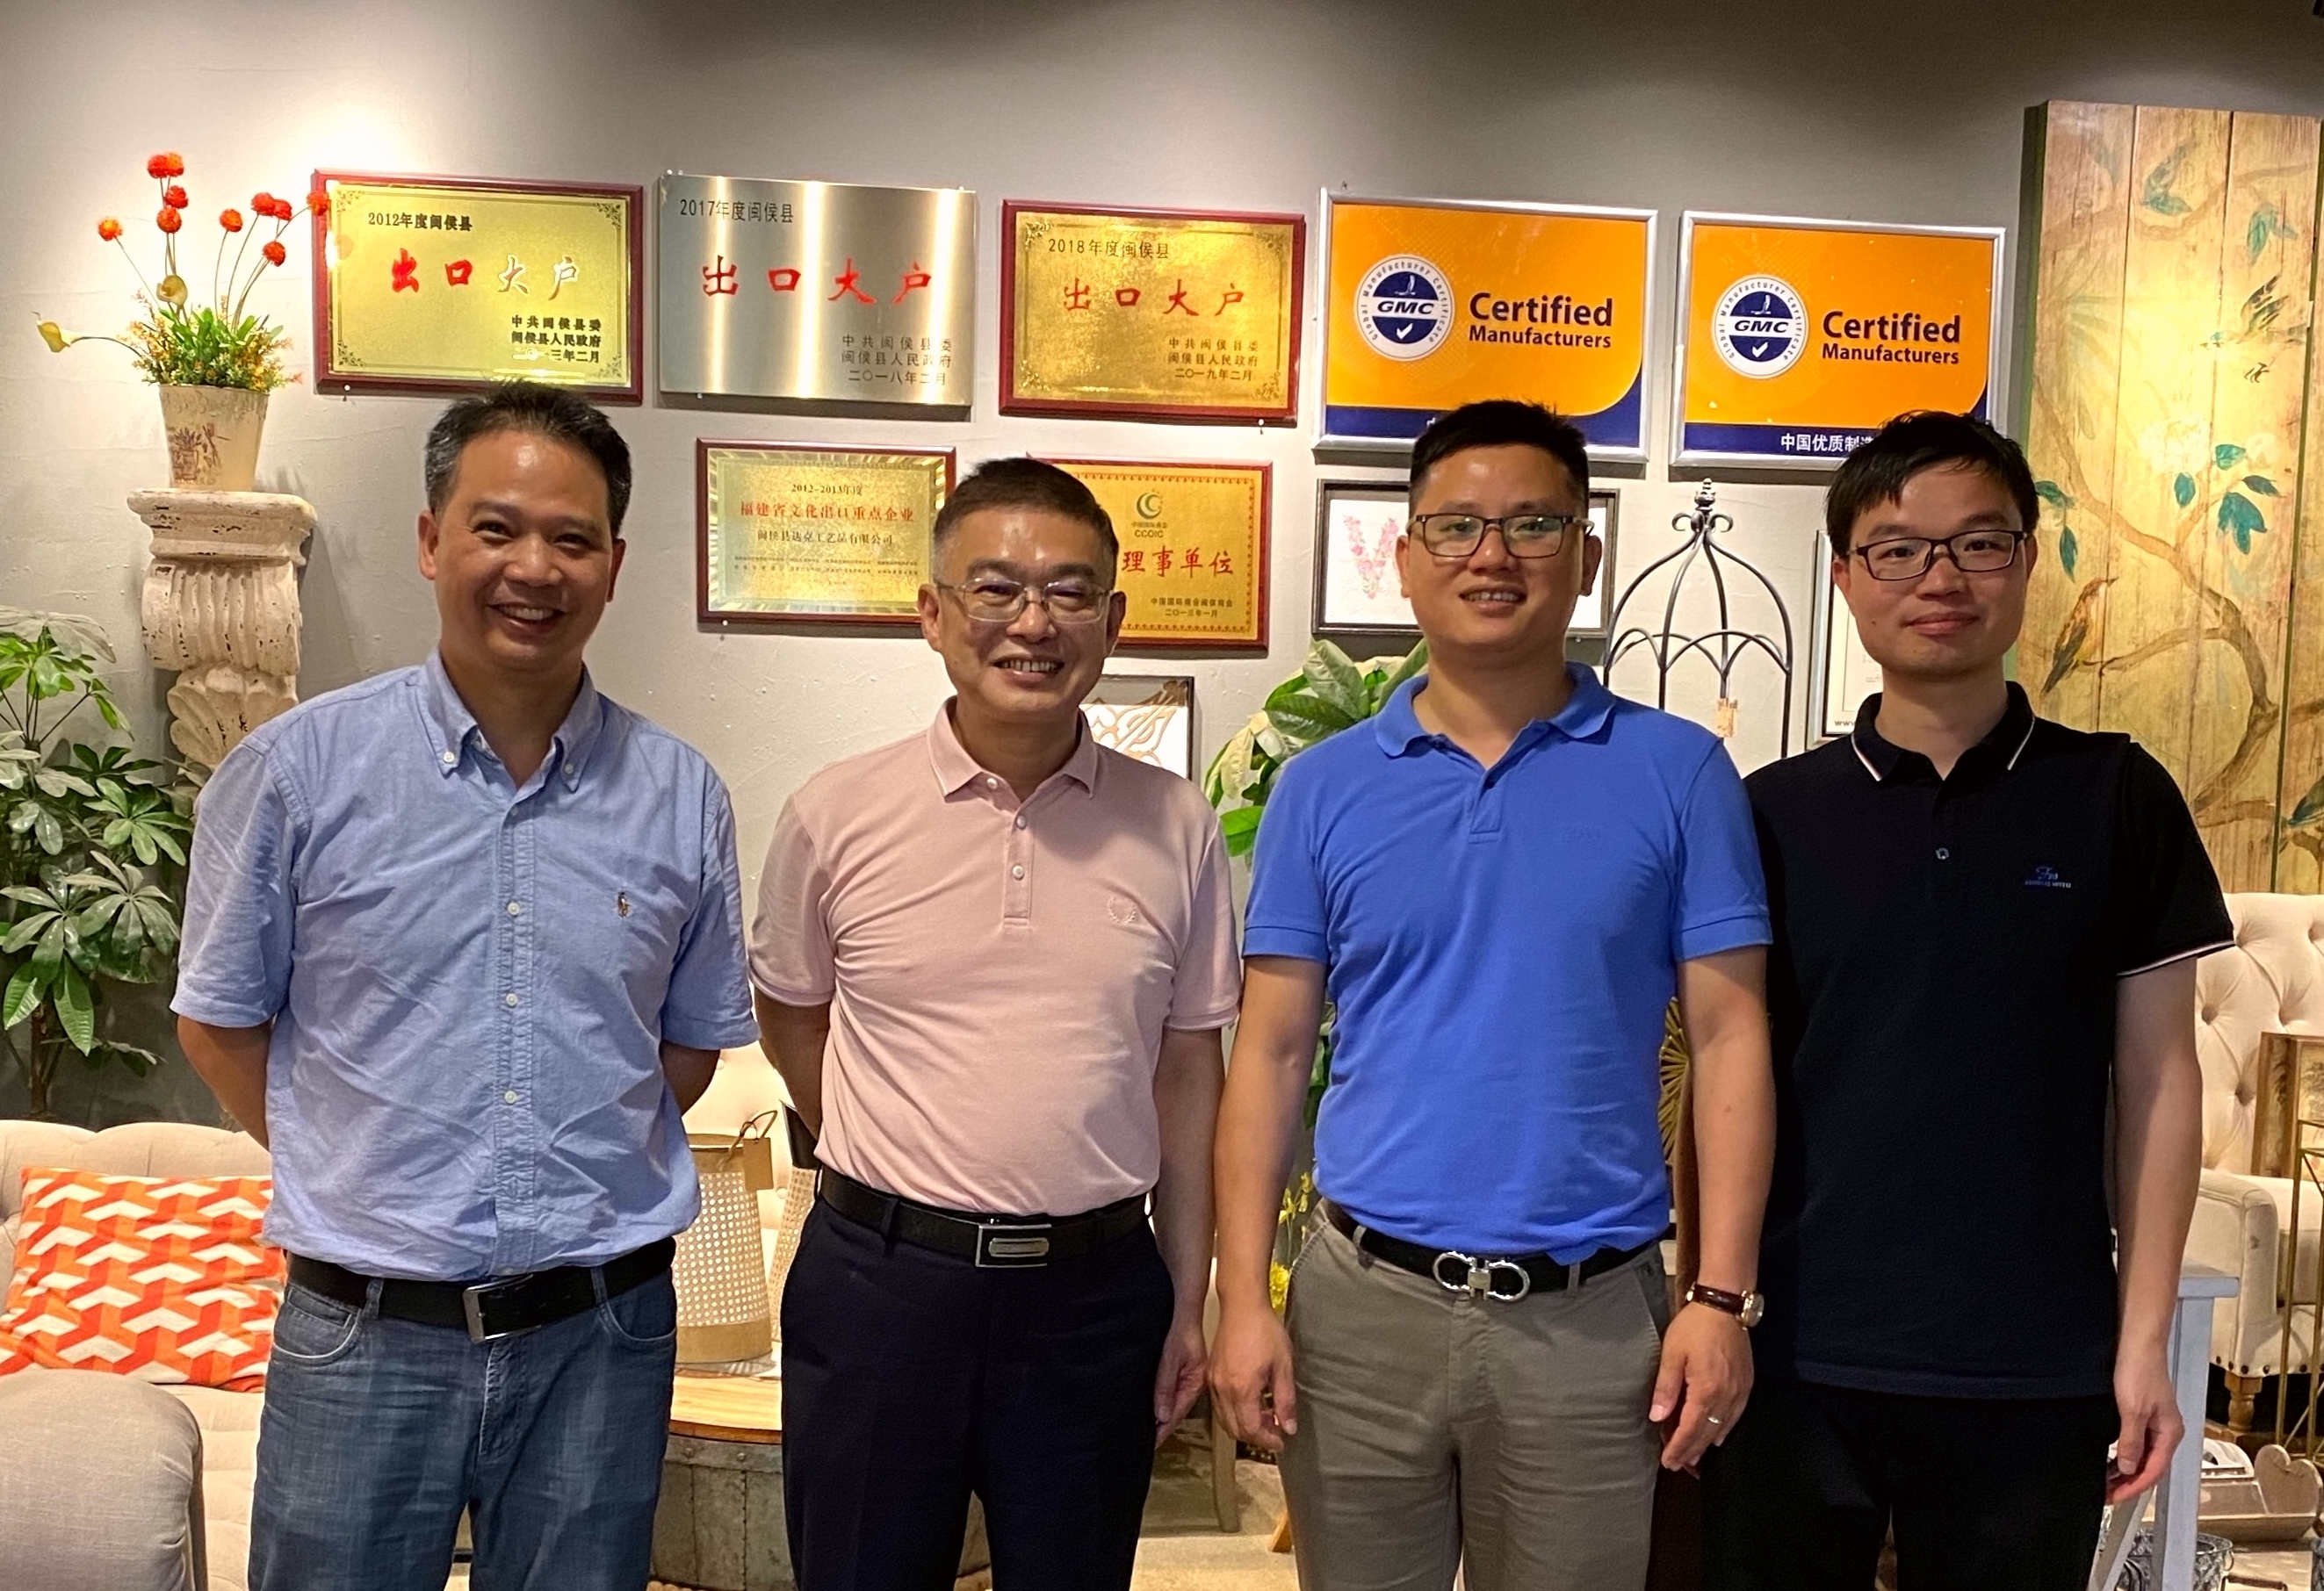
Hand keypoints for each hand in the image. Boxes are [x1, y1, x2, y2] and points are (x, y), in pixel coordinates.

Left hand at [1153, 1315, 1208, 1447]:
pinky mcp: (1180, 1370)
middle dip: (1161, 1427)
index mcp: (1195, 1383)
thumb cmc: (1180, 1328)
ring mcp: (1187, 1377)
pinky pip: (1170, 1391)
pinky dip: (1160, 1401)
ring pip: (1172, 1402)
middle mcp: (1193, 1383)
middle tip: (1142, 1442)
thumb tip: (1162, 1415)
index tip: (1150, 1444)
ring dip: (1159, 1415)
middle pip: (1175, 1411)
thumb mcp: (1170, 1358)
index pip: (1177, 1414)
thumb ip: (1165, 1386)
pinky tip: (1151, 1405)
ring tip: (1145, 1429)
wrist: (1183, 1307)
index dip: (1162, 1430)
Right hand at [1209, 1295, 1298, 1454]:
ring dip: (1244, 1426)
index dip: (1267, 1441)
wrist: (1242, 1306)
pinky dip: (1233, 1413)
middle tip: (1276, 1431)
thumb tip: (1289, 1427)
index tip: (1281, 1441)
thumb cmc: (1264, 1330)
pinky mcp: (1210, 1375)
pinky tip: (1250, 1404)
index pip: (1250, 1429)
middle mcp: (1222, 1389)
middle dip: (1256, 1436)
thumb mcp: (1283, 1365)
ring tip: (1265, 1418)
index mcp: (1242, 1389)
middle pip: (1235, 1429)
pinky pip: (1219, 1405)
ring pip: (1224, 1420)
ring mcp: (1213, 1382)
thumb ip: (1285, 1401)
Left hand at [1651, 1302, 1753, 1471]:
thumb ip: (1666, 1388)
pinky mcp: (1746, 1385)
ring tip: (1693, 1457)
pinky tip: (1717, 1436)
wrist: (1726, 1307)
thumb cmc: (1695, 1327)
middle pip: (1708, 1434)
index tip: (1668, 1462)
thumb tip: (1657, 1417)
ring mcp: (1739, 1392)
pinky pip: (1735, 1416)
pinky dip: (1723, 1429)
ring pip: (1723, 1428)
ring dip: (1707, 1444)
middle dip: (1692, 1451)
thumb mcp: (1672, 1354)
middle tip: (1677, 1465)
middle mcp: (1726, 1397)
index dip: (1678, 1448)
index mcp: (1706, 1391)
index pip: (1690, 1430)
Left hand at [2107, 1344, 2182, 1504]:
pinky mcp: (2144, 1411)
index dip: (2133, 1488)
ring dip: (2124, 1469)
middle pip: (2149, 1466)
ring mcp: (2156, 1421)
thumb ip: (2132, 1442)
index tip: (2114, 1497)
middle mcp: (2166, 1430)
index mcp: (2170, 1434)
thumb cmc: (2140, 1369)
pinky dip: (2123, 1453)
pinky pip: (2136, 1441)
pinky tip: (2110, 1457)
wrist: (2137, 1342)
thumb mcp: (2133, 1411)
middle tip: (2106, 1493)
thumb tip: (2129, 1468)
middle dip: (2128, 1483)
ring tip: (2105, 1480)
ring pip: (2142, 1455)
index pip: (2153, 1472)